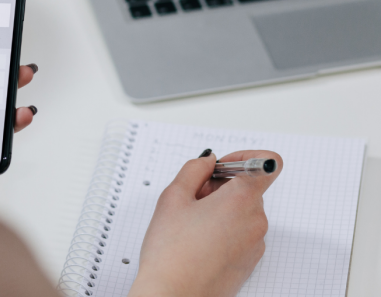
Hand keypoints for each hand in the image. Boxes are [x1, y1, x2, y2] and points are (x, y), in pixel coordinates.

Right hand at [128, 150, 282, 296]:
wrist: (174, 296)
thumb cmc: (172, 252)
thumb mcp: (174, 196)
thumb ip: (194, 169)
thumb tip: (208, 162)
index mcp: (242, 199)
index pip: (267, 163)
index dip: (244, 157)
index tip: (224, 165)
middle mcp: (256, 221)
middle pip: (247, 188)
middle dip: (221, 186)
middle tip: (192, 199)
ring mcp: (256, 244)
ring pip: (242, 211)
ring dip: (220, 208)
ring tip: (191, 224)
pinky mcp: (249, 261)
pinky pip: (240, 232)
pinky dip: (223, 229)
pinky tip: (198, 240)